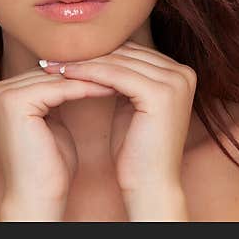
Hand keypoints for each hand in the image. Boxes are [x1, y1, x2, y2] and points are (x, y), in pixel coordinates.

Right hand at [0, 66, 117, 219]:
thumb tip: (75, 70)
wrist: (38, 197)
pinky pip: (59, 88)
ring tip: (118, 79)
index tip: (109, 73)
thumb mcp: (51, 122)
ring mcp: (1, 96)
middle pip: (48, 75)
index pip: (44, 76)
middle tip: (117, 72)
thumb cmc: (48, 166)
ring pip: (56, 80)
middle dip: (84, 75)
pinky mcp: (14, 103)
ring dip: (89, 79)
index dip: (77, 75)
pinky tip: (109, 88)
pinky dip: (85, 88)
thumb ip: (54, 96)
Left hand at [43, 40, 196, 202]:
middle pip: (126, 54)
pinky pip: (115, 75)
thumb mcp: (132, 105)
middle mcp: (183, 73)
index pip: (132, 53)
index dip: (99, 53)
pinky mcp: (160, 93)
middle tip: (55, 57)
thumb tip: (102, 54)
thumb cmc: (137, 151)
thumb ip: (126, 79)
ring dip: (83, 62)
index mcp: (180, 74)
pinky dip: (88, 73)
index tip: (67, 56)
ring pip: (118, 62)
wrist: (149, 185)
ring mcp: (175, 82)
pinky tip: (66, 75)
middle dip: (89, 55)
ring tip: (55, 65)